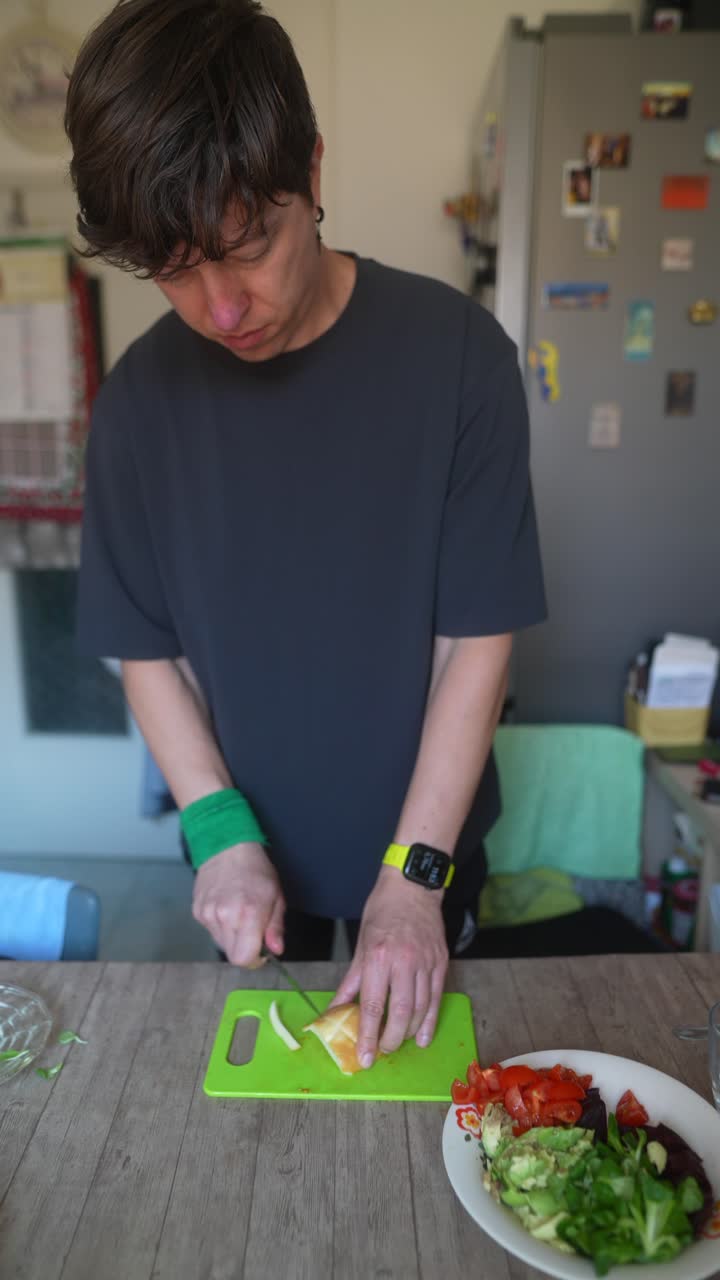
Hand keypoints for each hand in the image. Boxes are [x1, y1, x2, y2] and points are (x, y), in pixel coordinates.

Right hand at [192, 842, 285, 966]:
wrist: (227, 848)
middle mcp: (224, 917)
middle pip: (232, 955)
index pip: (244, 959)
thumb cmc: (257, 871)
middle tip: (252, 931)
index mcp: (248, 914)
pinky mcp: (197, 912)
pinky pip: (211, 931)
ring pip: (221, 944)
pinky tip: (226, 908)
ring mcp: (207, 914)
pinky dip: (220, 926)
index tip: (261, 950)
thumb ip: (276, 927)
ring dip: (232, 936)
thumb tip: (276, 950)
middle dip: (244, 948)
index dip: (254, 959)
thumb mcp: (276, 896)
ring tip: (238, 914)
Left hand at [330, 867, 448, 1067]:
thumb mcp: (360, 945)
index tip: (364, 1058)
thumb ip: (351, 983)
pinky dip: (430, 1022)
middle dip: (390, 1040)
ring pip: (420, 1010)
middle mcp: (404, 963)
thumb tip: (334, 1010)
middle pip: (399, 1014)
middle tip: (382, 1051)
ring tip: (397, 1043)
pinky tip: (423, 1037)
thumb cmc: (381, 912)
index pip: (372, 1006)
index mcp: (378, 957)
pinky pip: (437, 999)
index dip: (367, 1036)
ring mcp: (426, 963)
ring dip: (408, 1033)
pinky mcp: (441, 963)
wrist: (412, 887)